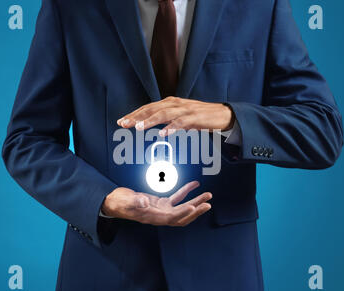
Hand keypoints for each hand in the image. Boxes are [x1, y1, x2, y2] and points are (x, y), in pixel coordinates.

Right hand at [101, 181, 211, 226]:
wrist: (114, 202)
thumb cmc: (118, 203)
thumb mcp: (125, 201)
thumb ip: (136, 202)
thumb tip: (145, 202)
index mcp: (153, 217)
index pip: (172, 218)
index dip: (183, 213)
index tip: (194, 207)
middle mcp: (160, 216)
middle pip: (182, 216)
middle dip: (196, 210)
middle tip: (208, 203)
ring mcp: (161, 210)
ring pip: (182, 208)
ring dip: (196, 202)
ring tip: (208, 195)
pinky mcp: (161, 203)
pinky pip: (176, 198)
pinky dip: (186, 192)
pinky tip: (194, 185)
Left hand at [117, 97, 234, 136]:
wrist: (222, 114)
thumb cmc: (199, 116)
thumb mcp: (178, 115)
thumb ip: (165, 118)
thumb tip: (150, 124)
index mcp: (169, 103)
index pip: (147, 108)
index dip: (134, 114)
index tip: (121, 122)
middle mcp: (174, 103)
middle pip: (151, 109)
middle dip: (136, 117)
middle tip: (123, 124)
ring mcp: (185, 110)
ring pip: (163, 114)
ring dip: (150, 121)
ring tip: (138, 128)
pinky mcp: (195, 117)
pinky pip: (181, 122)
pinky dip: (171, 127)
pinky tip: (163, 134)